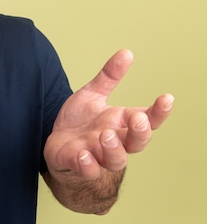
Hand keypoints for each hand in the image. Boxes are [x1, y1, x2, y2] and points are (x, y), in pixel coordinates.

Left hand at [44, 49, 173, 180]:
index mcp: (121, 123)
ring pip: (116, 160)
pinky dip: (87, 164)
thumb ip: (109, 76)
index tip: (166, 98)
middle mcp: (114, 141)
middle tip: (137, 119)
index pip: (148, 120)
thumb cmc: (80, 121)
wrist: (56, 144)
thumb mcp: (92, 94)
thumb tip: (126, 52)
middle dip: (140, 132)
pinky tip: (82, 153)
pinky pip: (88, 170)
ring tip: (106, 134)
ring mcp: (97, 155)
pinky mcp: (78, 165)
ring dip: (114, 148)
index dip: (159, 112)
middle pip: (137, 143)